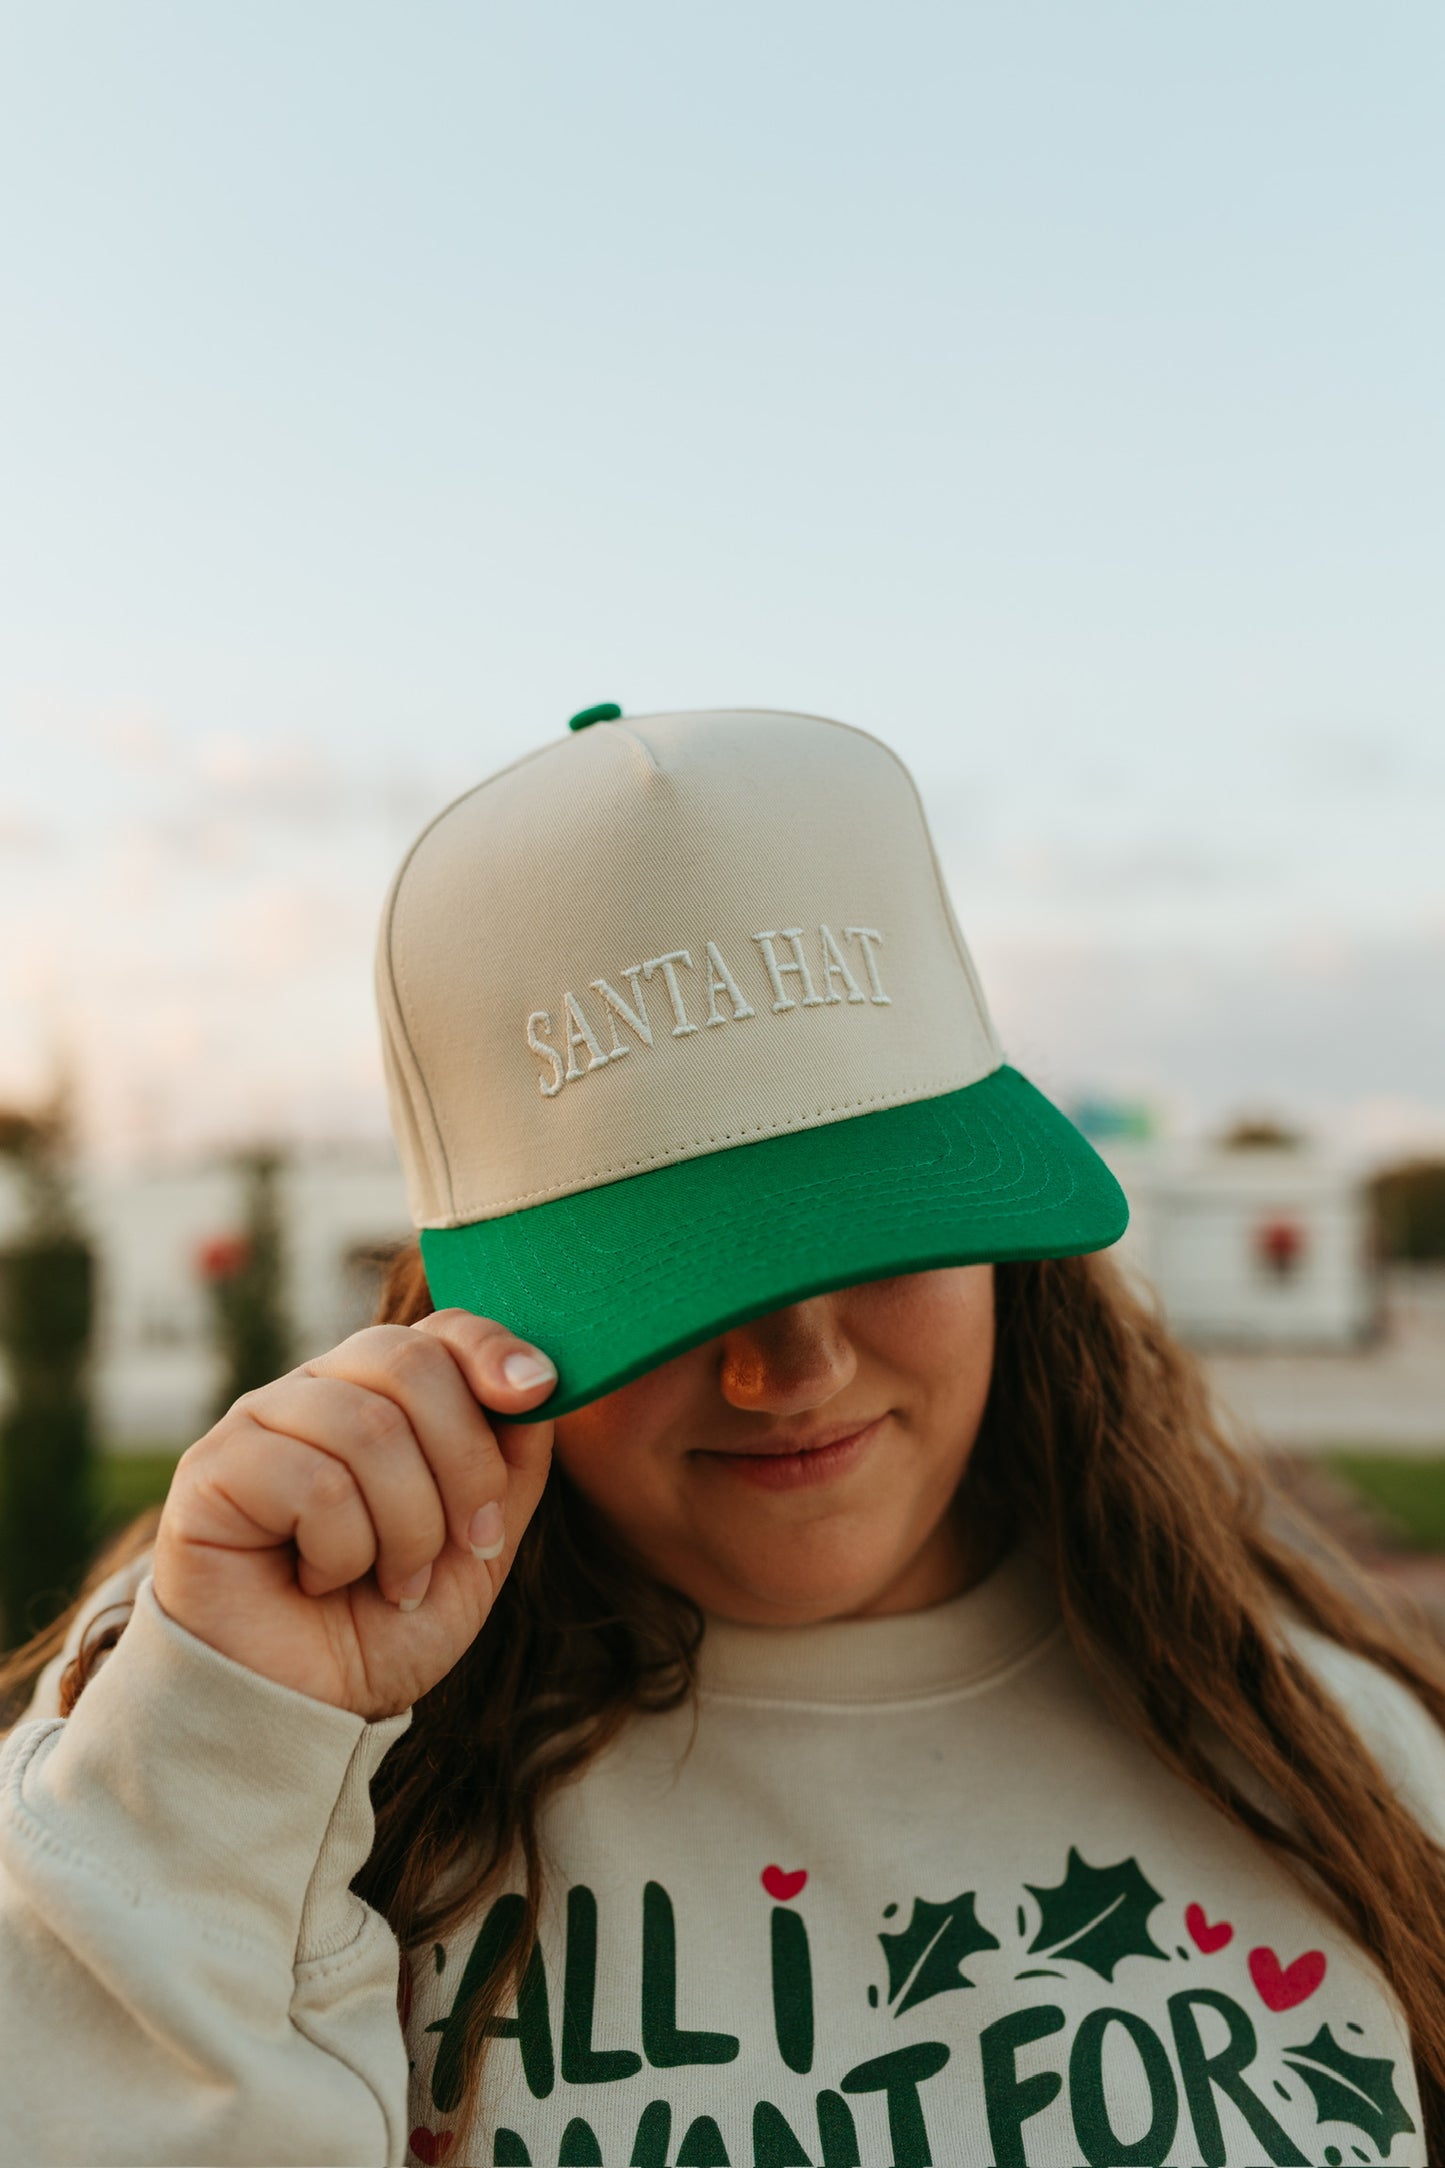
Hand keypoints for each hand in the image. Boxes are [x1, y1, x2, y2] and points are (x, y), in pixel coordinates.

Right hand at [152, 1312, 556, 1718]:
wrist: (303, 1713)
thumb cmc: (385, 1628)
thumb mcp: (478, 1547)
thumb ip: (510, 1464)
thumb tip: (538, 1382)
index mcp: (379, 1396)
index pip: (439, 1330)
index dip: (493, 1349)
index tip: (538, 1391)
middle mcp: (316, 1392)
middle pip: (409, 1361)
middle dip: (466, 1463)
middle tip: (471, 1542)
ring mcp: (258, 1422)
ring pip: (368, 1427)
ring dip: (408, 1527)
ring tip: (395, 1580)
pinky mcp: (212, 1470)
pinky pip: (314, 1482)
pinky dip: (343, 1551)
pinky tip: (319, 1583)